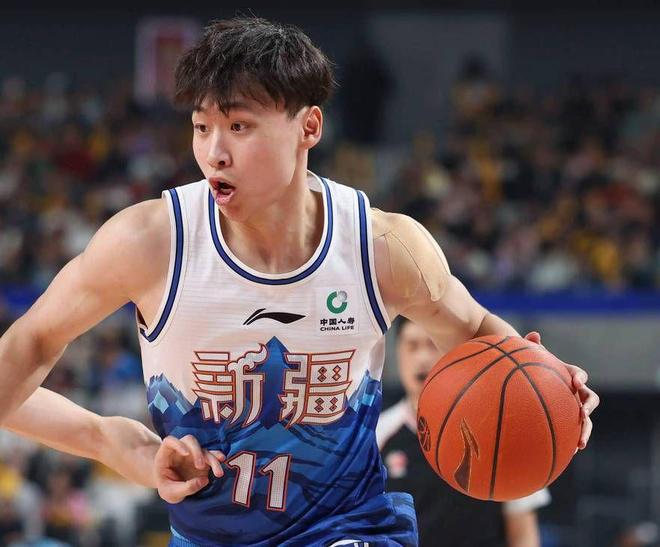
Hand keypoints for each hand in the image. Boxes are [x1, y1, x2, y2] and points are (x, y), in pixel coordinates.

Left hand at [154, 434, 224, 502]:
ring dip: (212, 459)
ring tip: (218, 473)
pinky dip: (217, 457)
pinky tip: (222, 460)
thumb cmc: (167, 488)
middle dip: (197, 451)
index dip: (177, 444)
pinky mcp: (202, 459)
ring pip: (203, 449)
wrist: (172, 490)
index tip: (185, 454)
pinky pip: (212, 455)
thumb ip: (185, 488)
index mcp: (166, 455)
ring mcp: (192, 454)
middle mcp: (180, 450)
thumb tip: (204, 480)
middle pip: (190, 441)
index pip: (169, 441)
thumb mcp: (171, 493)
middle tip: (200, 466)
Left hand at [524, 331, 598, 450]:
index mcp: (570, 375)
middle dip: (588, 407)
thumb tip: (533, 334)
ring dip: (586, 431)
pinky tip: (568, 453)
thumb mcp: (533, 357)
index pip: (580, 375)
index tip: (576, 382)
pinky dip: (573, 440)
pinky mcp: (568, 421)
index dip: (580, 378)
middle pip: (590, 399)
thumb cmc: (534, 367)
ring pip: (586, 420)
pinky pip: (574, 431)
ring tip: (580, 443)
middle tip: (582, 414)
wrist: (534, 383)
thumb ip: (533, 347)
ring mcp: (574, 408)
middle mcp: (576, 393)